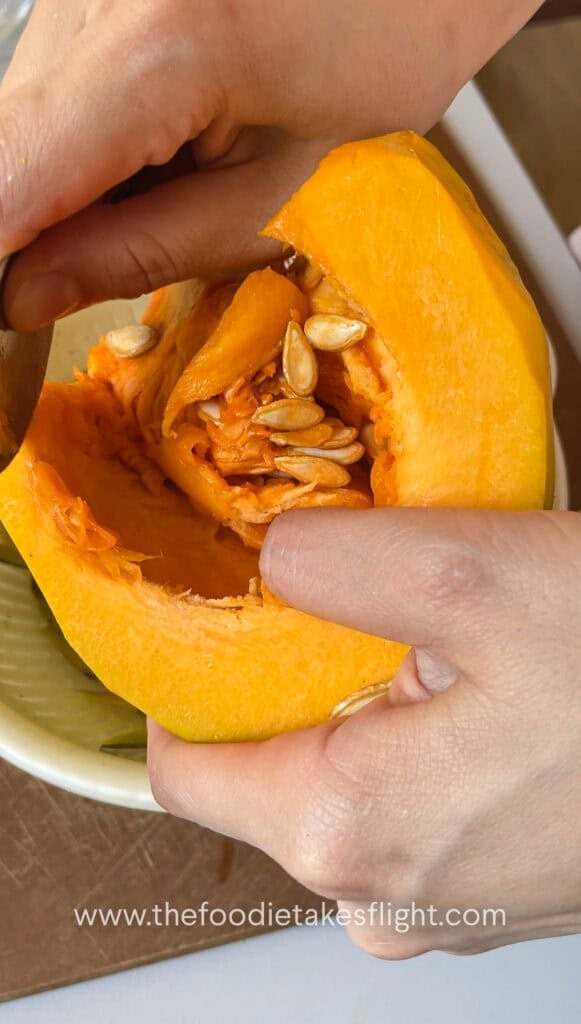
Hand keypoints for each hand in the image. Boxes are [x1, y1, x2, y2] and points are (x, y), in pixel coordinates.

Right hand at [0, 0, 542, 329]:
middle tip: (88, 263)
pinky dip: (82, 129)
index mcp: (159, 46)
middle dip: (32, 224)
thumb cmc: (381, 60)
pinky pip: (52, 71)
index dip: (2, 253)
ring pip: (22, 106)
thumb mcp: (272, 195)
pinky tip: (153, 133)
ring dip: (62, 174)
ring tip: (161, 174)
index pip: (14, 174)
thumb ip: (141, 250)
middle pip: (8, 141)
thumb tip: (29, 295)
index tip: (9, 314)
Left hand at [148, 507, 580, 958]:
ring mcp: (437, 905)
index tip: (215, 615)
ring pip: (340, 783)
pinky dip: (417, 743)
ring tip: (441, 648)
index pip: (180, 767)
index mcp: (350, 828)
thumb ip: (339, 563)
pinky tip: (482, 696)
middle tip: (360, 608)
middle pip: (262, 771)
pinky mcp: (485, 889)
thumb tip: (268, 556)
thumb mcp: (480, 575)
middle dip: (293, 681)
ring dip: (366, 706)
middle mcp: (383, 895)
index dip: (186, 677)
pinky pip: (406, 805)